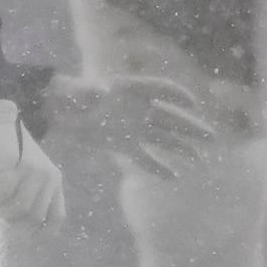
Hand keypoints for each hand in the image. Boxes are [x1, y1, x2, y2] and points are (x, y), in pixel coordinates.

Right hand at [0, 98, 64, 224]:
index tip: (23, 239)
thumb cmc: (10, 152)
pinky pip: (5, 194)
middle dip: (15, 224)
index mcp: (55, 182)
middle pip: (36, 216)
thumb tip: (19, 228)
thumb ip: (29, 194)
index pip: (57, 217)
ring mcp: (34, 171)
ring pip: (21, 207)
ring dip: (3, 211)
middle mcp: (49, 178)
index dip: (43, 233)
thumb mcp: (27, 174)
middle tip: (0, 218)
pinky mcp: (16, 165)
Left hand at [39, 75, 215, 179]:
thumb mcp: (77, 91)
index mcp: (129, 89)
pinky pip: (145, 158)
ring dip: (181, 148)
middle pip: (170, 116)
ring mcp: (132, 128)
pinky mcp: (123, 145)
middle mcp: (137, 108)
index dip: (177, 94)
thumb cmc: (68, 95)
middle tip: (211, 137)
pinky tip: (174, 177)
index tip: (191, 103)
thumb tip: (100, 92)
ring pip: (163, 138)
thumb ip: (89, 91)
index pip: (160, 88)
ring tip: (199, 158)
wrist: (56, 112)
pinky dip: (158, 167)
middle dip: (190, 126)